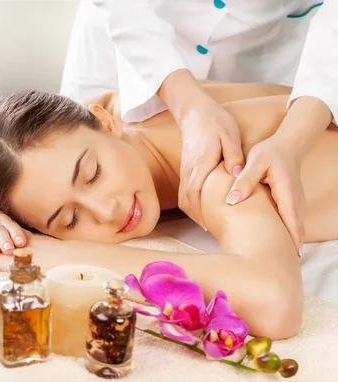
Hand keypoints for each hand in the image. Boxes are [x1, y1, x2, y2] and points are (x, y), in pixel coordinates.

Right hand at [177, 94, 244, 228]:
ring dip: (193, 212)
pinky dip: (191, 204)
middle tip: (212, 230)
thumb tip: (237, 174)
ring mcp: (185, 170)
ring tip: (208, 224)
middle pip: (186, 201)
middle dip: (197, 218)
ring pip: (183, 198)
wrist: (194, 112)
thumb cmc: (215, 122)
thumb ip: (233, 156)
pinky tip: (203, 209)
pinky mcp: (186, 169)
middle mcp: (189, 170)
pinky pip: (185, 192)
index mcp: (201, 163)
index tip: (211, 226)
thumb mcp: (230, 135)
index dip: (202, 212)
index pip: (196, 193)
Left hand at [226, 136, 304, 254]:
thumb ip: (244, 180)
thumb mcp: (255, 162)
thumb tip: (232, 200)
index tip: (288, 258)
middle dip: (289, 248)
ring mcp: (295, 204)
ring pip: (294, 228)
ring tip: (278, 264)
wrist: (287, 145)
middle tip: (280, 269)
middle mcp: (295, 202)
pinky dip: (286, 236)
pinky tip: (276, 248)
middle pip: (295, 230)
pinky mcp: (290, 205)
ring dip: (288, 245)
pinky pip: (290, 224)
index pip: (290, 220)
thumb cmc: (270, 153)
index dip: (290, 240)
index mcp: (286, 193)